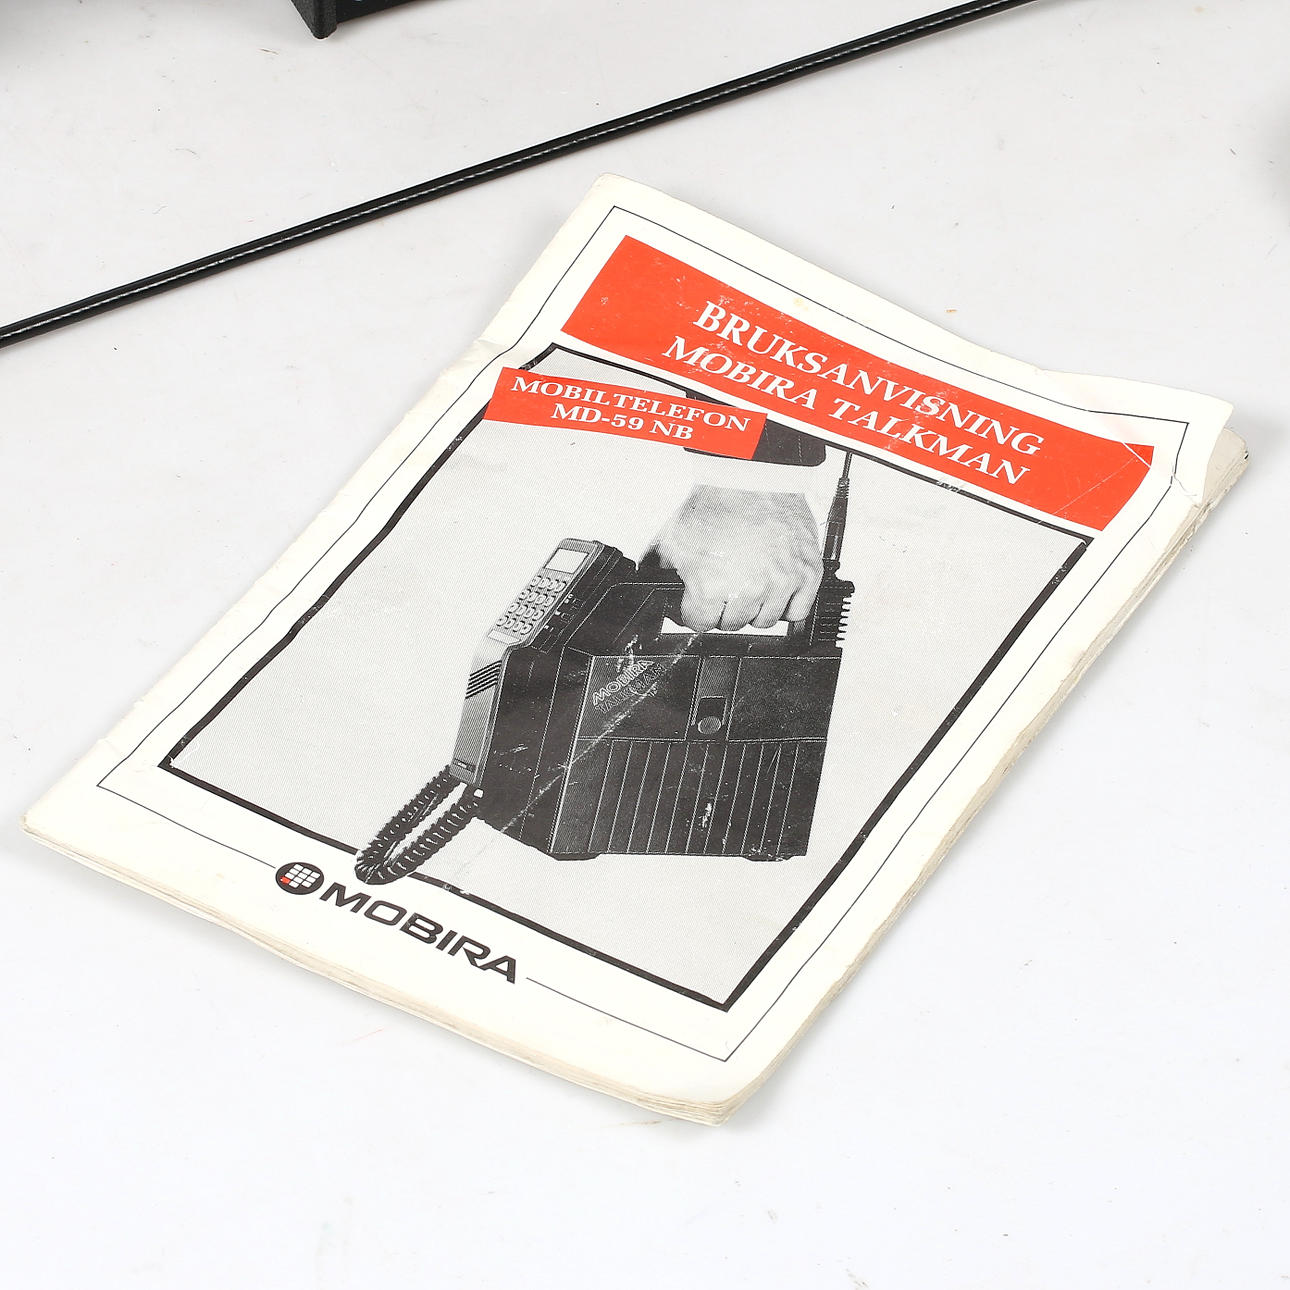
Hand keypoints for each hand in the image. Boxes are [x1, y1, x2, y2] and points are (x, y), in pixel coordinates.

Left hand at [650, 486, 822, 630]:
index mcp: (711, 586)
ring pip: (765, 621)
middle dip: (724, 608)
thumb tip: (653, 585)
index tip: (698, 603)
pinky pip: (798, 610)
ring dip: (754, 608)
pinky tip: (775, 590)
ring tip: (749, 585)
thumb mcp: (674, 541)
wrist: (750, 476)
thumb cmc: (714, 503)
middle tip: (724, 588)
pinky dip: (786, 604)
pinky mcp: (807, 573)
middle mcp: (748, 590)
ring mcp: (781, 583)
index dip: (695, 610)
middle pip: (732, 624)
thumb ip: (662, 570)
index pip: (700, 623)